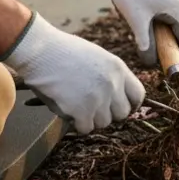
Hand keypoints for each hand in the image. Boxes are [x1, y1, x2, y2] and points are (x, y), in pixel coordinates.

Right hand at [2, 14, 144, 133]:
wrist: (40, 51)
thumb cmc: (61, 52)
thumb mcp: (96, 57)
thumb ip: (109, 75)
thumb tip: (113, 97)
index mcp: (118, 69)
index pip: (138, 95)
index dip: (130, 105)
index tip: (119, 109)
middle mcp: (113, 84)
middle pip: (122, 113)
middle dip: (108, 115)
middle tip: (92, 111)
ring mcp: (99, 98)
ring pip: (104, 123)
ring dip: (90, 119)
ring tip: (76, 107)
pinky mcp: (81, 110)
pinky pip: (86, 129)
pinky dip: (77, 125)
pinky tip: (68, 113)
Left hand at [98, 0, 178, 65]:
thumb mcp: (136, 21)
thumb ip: (145, 44)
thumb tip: (150, 63)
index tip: (176, 69)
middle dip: (175, 48)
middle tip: (164, 63)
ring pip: (177, 24)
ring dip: (169, 38)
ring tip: (155, 48)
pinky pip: (172, 17)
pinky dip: (165, 28)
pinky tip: (151, 32)